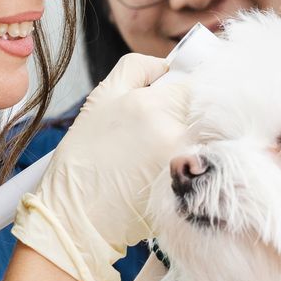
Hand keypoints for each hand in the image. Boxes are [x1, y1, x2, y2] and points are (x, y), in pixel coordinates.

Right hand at [11, 53, 189, 280]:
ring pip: (204, 137)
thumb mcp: (102, 98)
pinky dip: (192, 164)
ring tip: (155, 154)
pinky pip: (203, 164)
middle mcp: (175, 132)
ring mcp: (186, 163)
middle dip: (187, 114)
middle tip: (157, 129)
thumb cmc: (85, 157)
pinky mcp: (191, 188)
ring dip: (190, 139)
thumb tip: (171, 65)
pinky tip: (161, 172)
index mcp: (153, 104)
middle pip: (202, 110)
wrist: (76, 215)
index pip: (193, 83)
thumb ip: (140, 69)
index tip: (172, 97)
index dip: (183, 88)